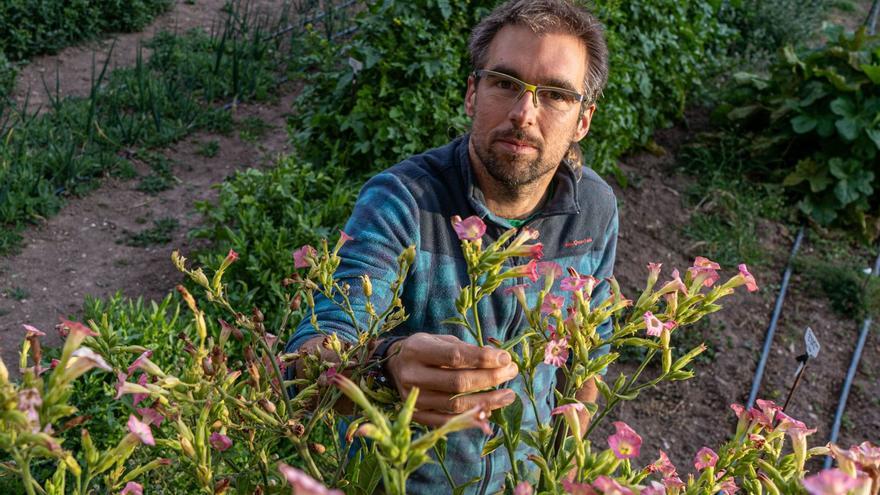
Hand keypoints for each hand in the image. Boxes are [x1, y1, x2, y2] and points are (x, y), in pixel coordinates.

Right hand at [385, 333, 518, 426]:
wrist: (395, 366)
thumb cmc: (426, 349)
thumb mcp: (441, 340)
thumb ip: (467, 349)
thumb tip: (500, 359)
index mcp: (417, 350)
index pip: (455, 357)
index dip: (483, 358)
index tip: (506, 358)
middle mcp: (412, 375)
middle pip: (458, 382)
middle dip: (490, 378)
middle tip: (511, 372)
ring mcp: (413, 399)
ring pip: (456, 404)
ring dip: (487, 401)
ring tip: (508, 395)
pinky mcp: (416, 415)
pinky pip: (448, 421)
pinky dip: (471, 417)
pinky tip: (489, 411)